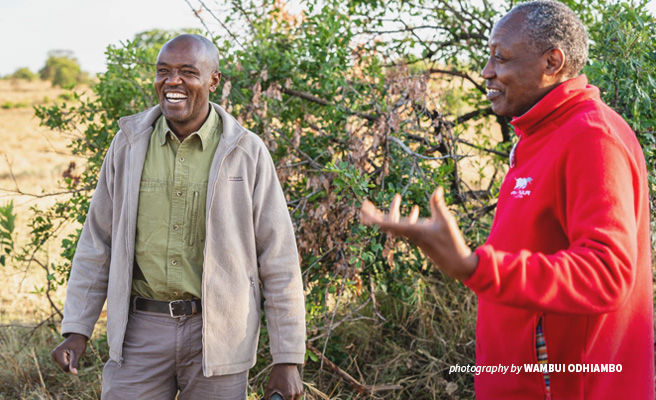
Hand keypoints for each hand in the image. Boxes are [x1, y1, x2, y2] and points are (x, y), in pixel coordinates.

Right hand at [50, 333, 87, 374]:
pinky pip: (63, 363)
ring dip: (69, 361)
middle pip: (64, 367)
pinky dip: (68, 360)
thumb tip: (75, 373)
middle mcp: (53, 354)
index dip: (72, 364)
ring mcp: (54, 354)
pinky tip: (69, 353)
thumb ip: (74, 363)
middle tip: (73, 353)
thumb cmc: (78, 343)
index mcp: (57, 353)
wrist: (77, 336)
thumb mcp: (77, 353)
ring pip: (64, 365)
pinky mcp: (56, 355)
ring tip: (71, 352)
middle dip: (70, 362)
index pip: (65, 368)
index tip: (73, 355)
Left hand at [264, 363, 302, 399]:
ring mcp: (299, 390)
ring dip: (290, 399)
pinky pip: (297, 394)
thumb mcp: (270, 386)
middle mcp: (296, 393)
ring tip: (284, 395)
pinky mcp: (301, 386)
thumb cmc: (277, 374)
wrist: (286, 363)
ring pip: (295, 399)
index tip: (278, 399)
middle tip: (281, 397)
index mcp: (289, 395)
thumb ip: (267, 396)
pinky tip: (288, 390)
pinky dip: (293, 395)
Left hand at [360, 187, 477, 281]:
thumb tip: (437, 188)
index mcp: (411, 230)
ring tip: (397, 197)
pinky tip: (415, 209)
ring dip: (394, 211)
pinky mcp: (419, 238)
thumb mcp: (446, 221)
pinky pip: (406, 227)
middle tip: (365, 204)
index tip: (364, 208)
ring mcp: (413, 237)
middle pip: (386, 223)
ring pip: (397, 224)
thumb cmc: (451, 242)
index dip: (373, 216)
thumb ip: (438, 205)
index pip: (386, 223)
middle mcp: (408, 234)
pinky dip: (407, 217)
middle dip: (375, 214)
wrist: (455, 263)